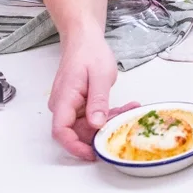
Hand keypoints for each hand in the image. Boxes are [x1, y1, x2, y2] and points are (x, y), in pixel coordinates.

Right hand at [48, 31, 138, 159]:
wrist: (84, 38)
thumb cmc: (89, 52)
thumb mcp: (99, 75)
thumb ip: (98, 101)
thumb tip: (96, 124)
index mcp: (64, 99)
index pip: (61, 131)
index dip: (75, 147)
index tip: (92, 154)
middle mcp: (64, 105)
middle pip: (77, 131)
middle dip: (101, 133)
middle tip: (124, 127)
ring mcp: (71, 105)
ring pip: (88, 124)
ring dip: (109, 122)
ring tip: (131, 111)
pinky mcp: (80, 103)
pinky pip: (93, 115)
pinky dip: (109, 114)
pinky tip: (126, 107)